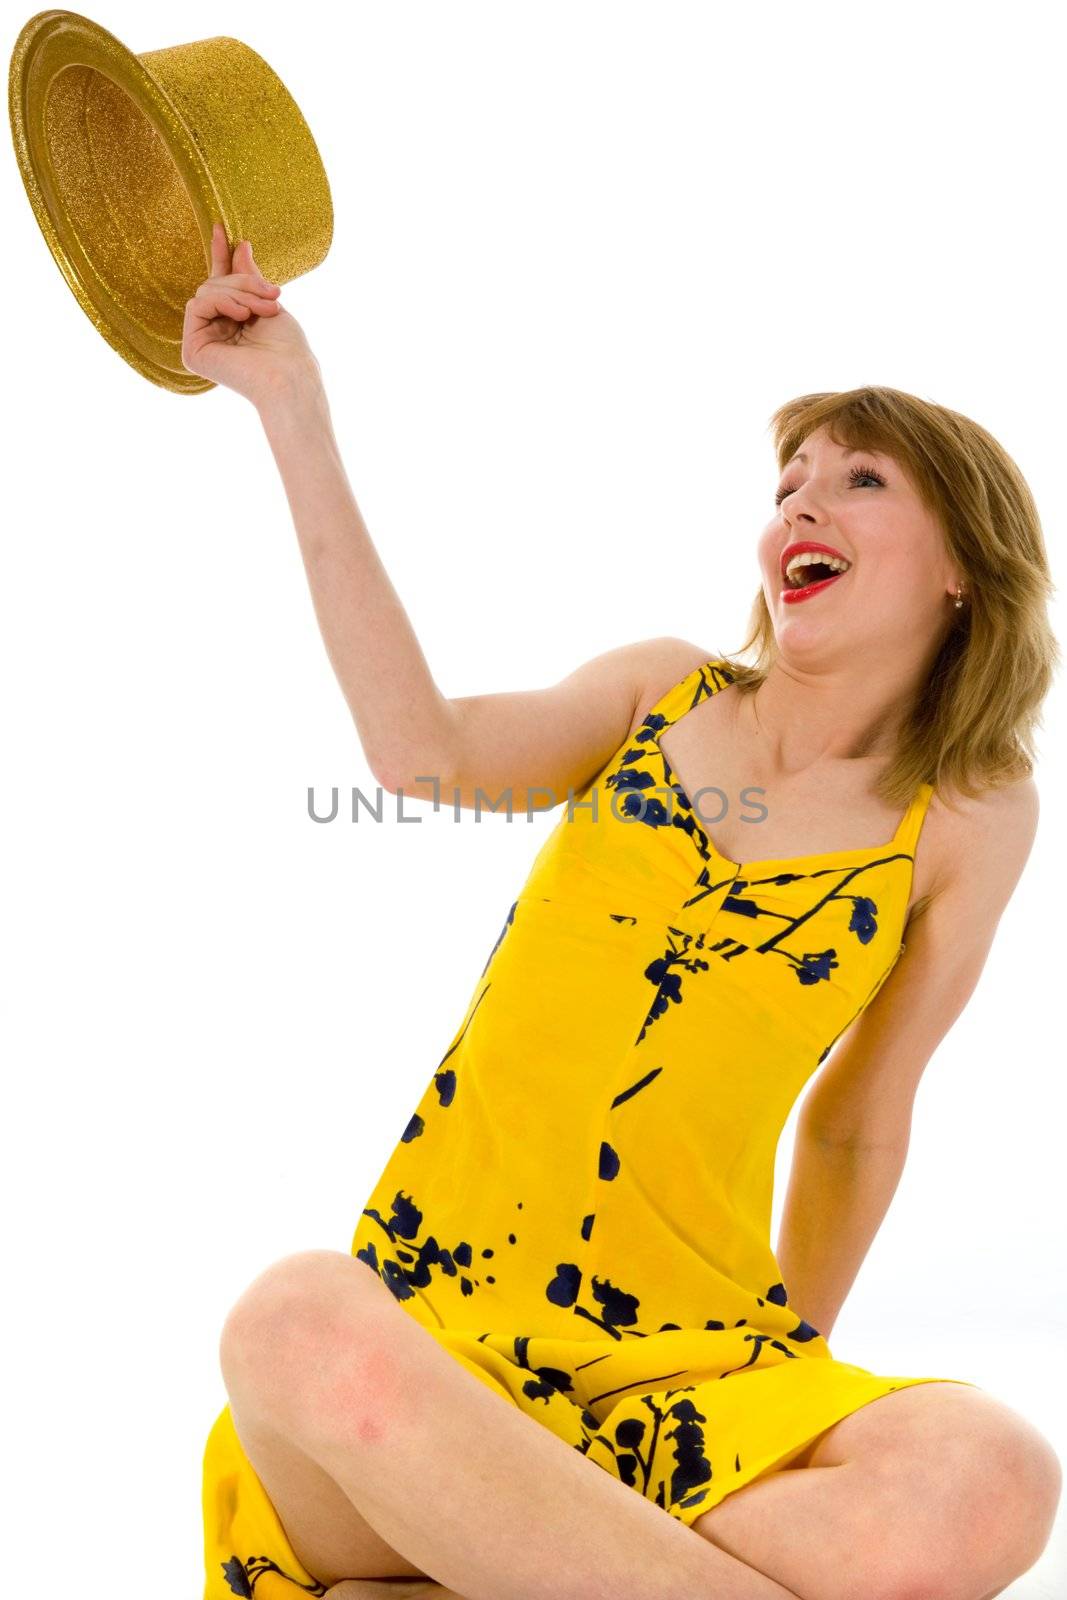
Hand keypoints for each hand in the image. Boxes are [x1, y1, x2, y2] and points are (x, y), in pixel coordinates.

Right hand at [181, 222, 320, 406]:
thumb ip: (249, 277)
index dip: (220, 256)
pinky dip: (221, 303)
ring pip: (207, 291)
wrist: (289, 377)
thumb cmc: (287, 348)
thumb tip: (240, 246)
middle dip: (244, 283)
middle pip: (215, 284)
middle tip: (273, 294)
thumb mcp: (268, 301)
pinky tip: (241, 317)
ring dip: (238, 294)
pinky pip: (197, 305)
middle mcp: (215, 333)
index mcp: (233, 324)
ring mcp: (202, 341)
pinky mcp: (192, 350)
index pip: (221, 286)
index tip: (221, 227)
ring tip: (262, 310)